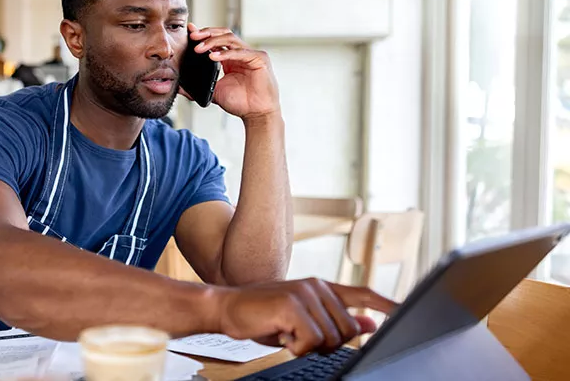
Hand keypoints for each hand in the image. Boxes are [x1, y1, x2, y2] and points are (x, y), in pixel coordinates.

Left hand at [184, 23, 280, 120]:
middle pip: (223, 34)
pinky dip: (226, 53)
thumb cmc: (240, 103)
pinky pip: (240, 53)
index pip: (217, 40)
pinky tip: (213, 57)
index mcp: (230, 58)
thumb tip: (179, 88)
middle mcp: (240, 53)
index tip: (189, 32)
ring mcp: (250, 54)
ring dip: (213, 41)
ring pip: (230, 39)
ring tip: (199, 48)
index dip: (204, 34)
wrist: (256, 114)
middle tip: (192, 37)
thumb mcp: (214, 92)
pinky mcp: (259, 59)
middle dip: (207, 33)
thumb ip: (198, 87)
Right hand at [215, 278, 397, 355]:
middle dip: (328, 343)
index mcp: (322, 287)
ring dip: (308, 346)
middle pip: (349, 330)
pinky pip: (311, 341)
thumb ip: (335, 319)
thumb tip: (370, 325)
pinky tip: (281, 335)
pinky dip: (296, 347)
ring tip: (287, 333)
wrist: (226, 307)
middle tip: (299, 337)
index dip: (387, 305)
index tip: (406, 312)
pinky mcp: (292, 305)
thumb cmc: (263, 316)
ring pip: (331, 338)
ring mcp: (305, 293)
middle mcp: (317, 286)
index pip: (363, 294)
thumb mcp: (302, 319)